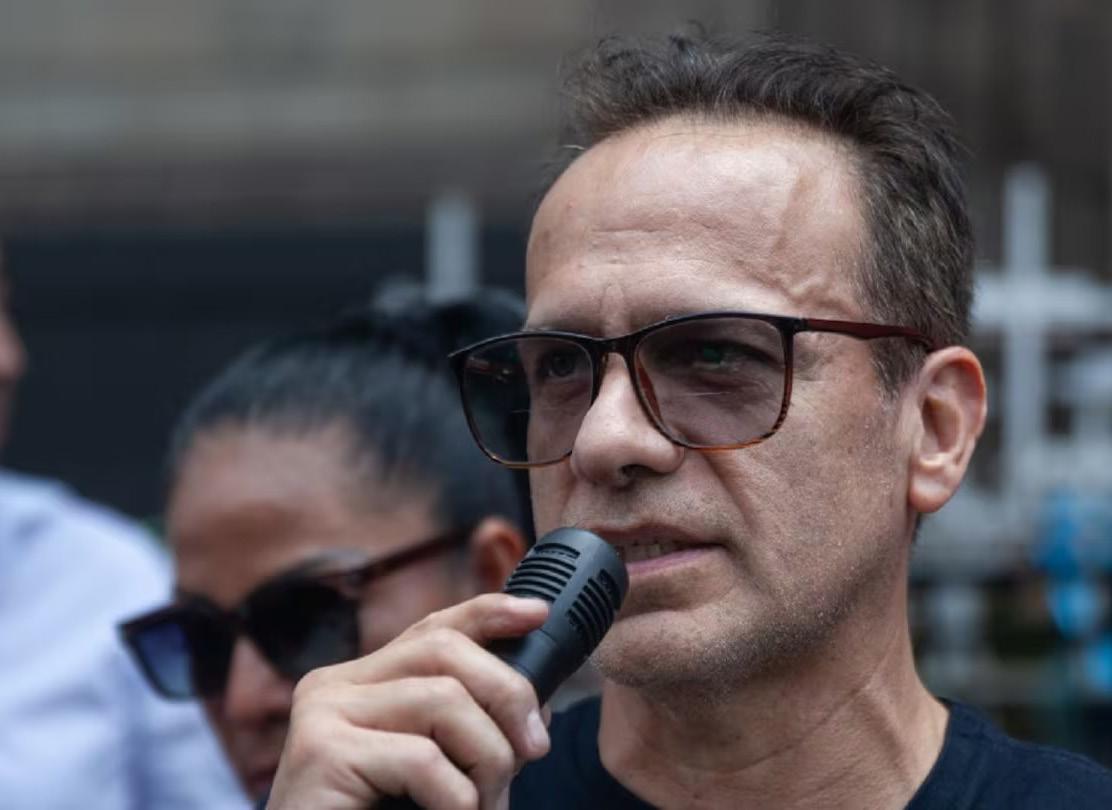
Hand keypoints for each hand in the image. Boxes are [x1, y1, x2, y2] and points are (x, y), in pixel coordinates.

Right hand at [266, 594, 550, 809]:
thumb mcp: (436, 770)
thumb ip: (471, 729)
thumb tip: (537, 704)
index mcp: (361, 683)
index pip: (432, 629)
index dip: (489, 614)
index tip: (538, 615)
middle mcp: (335, 686)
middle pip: (444, 649)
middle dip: (507, 692)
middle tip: (534, 750)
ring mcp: (323, 714)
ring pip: (444, 699)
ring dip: (488, 758)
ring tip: (488, 807)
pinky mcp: (321, 753)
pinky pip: (421, 758)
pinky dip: (458, 798)